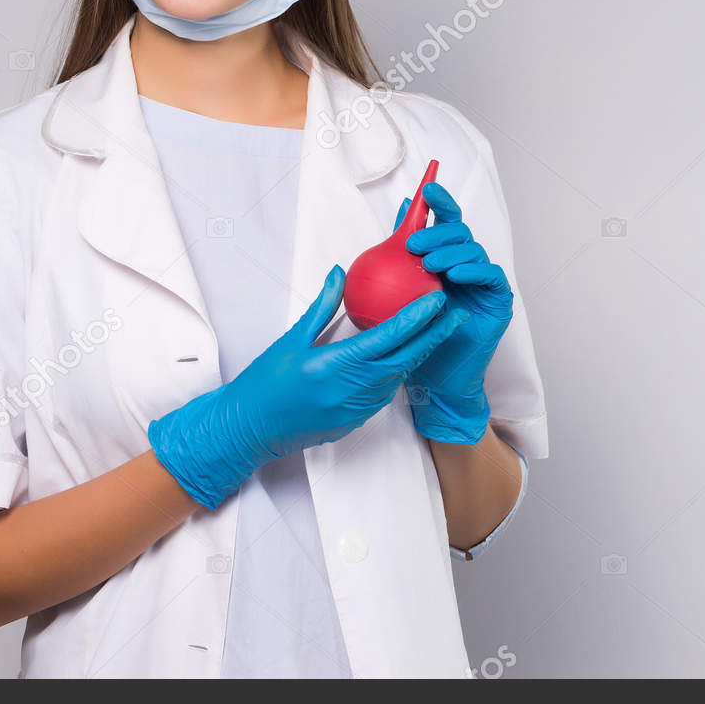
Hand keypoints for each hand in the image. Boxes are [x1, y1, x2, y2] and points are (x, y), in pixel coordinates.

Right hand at [148, 265, 467, 508]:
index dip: (416, 318)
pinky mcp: (355, 421)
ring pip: (398, 376)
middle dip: (433, 336)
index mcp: (334, 365)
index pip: (387, 337)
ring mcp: (355, 409)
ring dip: (419, 354)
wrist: (250, 429)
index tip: (436, 299)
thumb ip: (321, 308)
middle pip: (404, 358)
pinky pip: (384, 392)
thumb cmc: (265, 383)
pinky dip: (399, 371)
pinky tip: (408, 356)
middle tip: (454, 313)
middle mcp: (351, 389)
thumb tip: (338, 274)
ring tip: (437, 331)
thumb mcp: (291, 340)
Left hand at [392, 180, 513, 443]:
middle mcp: (467, 266)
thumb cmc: (417, 336)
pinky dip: (474, 271)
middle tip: (414, 243)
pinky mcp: (499, 300)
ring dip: (451, 252)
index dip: (440, 203)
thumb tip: (402, 209)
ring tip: (430, 263)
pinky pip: (491, 276)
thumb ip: (403, 252)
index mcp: (445, 259)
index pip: (446, 224)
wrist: (435, 377)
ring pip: (474, 251)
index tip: (427, 189)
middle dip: (439, 232)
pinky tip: (456, 275)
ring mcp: (484, 282)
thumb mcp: (401, 291)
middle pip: (460, 234)